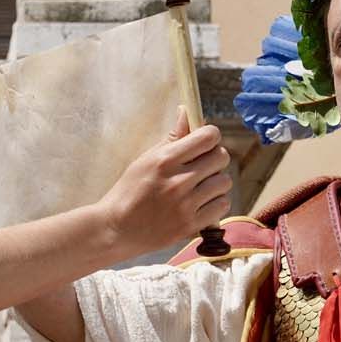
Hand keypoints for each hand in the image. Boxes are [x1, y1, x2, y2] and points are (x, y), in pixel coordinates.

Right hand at [98, 108, 230, 255]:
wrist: (116, 229)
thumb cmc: (129, 191)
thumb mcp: (145, 159)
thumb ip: (172, 138)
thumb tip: (186, 111)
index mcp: (165, 160)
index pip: (208, 137)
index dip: (210, 136)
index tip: (205, 143)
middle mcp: (178, 180)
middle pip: (221, 157)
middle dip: (215, 158)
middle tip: (203, 166)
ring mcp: (185, 204)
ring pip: (224, 182)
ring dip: (216, 183)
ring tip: (200, 187)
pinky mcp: (190, 225)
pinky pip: (222, 206)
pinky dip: (215, 203)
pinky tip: (200, 203)